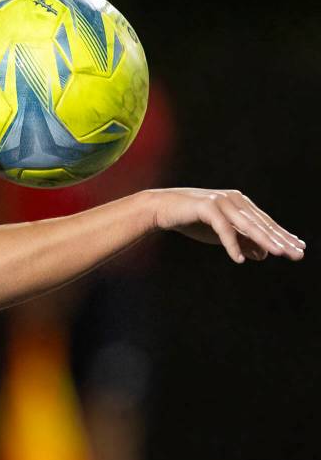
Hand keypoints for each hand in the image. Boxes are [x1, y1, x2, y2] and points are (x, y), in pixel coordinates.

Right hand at [149, 188, 304, 263]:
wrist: (160, 208)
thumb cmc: (190, 220)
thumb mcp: (220, 234)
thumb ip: (241, 241)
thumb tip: (264, 254)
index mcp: (240, 203)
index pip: (265, 222)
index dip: (282, 236)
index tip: (298, 248)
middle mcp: (234, 199)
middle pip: (261, 223)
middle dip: (280, 240)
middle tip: (296, 254)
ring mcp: (221, 201)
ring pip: (247, 224)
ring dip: (263, 240)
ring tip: (278, 254)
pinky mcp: (206, 207)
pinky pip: (223, 229)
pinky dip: (231, 244)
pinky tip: (239, 260)